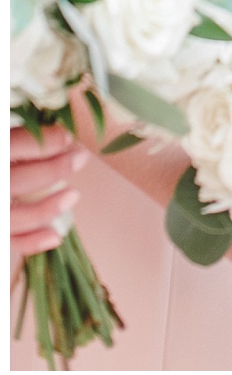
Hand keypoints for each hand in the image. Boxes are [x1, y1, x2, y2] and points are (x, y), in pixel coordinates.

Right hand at [10, 124, 86, 257]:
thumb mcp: (0, 136)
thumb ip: (15, 137)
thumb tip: (54, 130)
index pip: (16, 145)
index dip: (46, 141)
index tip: (68, 136)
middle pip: (18, 180)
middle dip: (53, 169)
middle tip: (80, 157)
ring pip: (14, 217)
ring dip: (47, 209)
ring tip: (74, 195)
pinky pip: (7, 242)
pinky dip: (31, 243)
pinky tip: (55, 236)